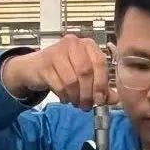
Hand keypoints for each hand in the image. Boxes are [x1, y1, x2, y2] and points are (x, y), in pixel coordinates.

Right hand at [0, 34, 117, 109]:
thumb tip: (115, 99)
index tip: (101, 100)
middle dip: (88, 93)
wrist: (34, 68)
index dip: (101, 84)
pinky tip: (65, 97)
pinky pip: (58, 85)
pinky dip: (64, 96)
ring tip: (75, 102)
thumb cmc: (64, 70)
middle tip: (87, 106)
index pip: (100, 62)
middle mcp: (73, 43)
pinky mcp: (44, 63)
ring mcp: (57, 51)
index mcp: (87, 44)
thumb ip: (101, 87)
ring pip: (72, 80)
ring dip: (75, 96)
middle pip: (85, 72)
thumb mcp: (84, 77)